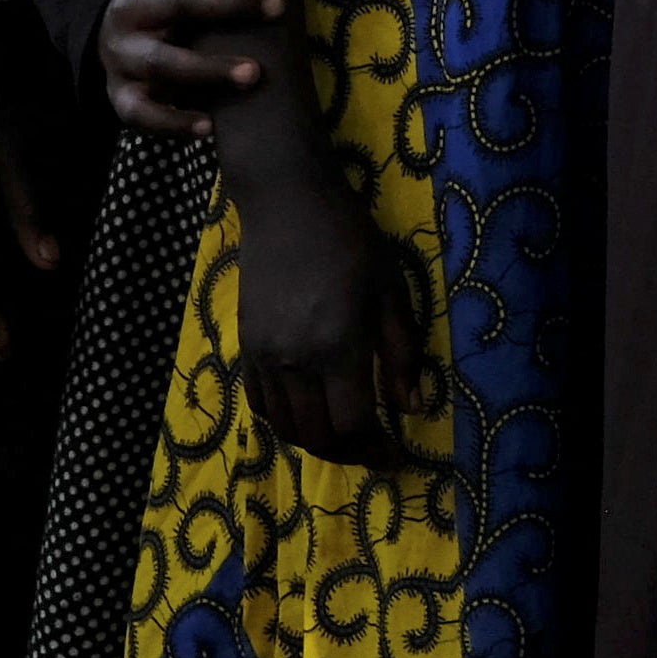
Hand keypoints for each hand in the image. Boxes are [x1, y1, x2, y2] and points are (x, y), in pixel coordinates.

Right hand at [100, 0, 275, 135]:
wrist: (115, 47)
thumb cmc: (168, 7)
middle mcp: (126, 9)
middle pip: (173, 1)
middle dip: (226, 5)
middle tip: (276, 8)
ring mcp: (119, 54)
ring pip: (160, 61)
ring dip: (208, 68)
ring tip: (253, 74)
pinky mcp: (119, 95)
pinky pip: (142, 113)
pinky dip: (174, 122)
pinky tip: (209, 127)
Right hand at [231, 168, 421, 460]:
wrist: (286, 201)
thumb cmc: (349, 238)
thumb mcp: (391, 289)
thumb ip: (401, 353)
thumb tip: (411, 408)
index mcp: (338, 345)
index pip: (352, 424)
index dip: (375, 450)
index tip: (396, 455)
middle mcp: (295, 359)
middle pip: (317, 435)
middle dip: (348, 454)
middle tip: (371, 450)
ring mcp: (264, 354)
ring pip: (284, 426)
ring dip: (315, 442)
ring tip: (342, 438)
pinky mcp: (245, 344)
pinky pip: (259, 403)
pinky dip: (283, 421)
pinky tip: (305, 414)